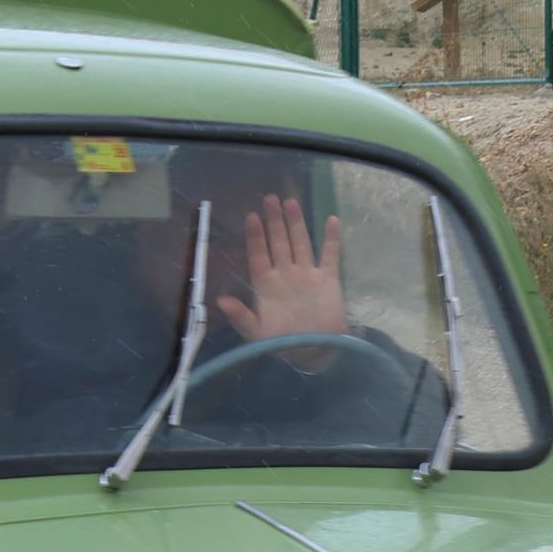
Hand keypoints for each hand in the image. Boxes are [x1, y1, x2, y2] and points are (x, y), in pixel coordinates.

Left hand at [215, 192, 347, 341]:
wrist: (314, 353)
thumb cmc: (282, 343)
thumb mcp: (257, 333)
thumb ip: (240, 316)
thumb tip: (221, 300)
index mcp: (266, 285)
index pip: (258, 254)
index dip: (255, 236)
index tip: (251, 216)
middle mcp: (285, 274)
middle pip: (278, 242)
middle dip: (274, 221)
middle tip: (270, 198)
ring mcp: (307, 275)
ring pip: (300, 243)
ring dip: (296, 223)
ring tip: (291, 202)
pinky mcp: (328, 279)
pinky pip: (330, 255)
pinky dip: (331, 239)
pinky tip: (331, 220)